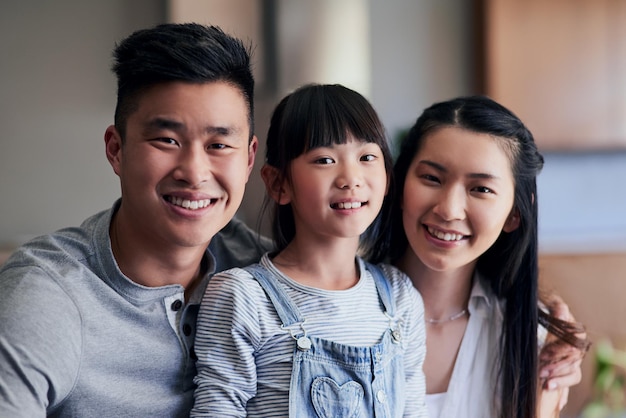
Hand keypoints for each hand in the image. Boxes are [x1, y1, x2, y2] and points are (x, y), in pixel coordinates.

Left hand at [538, 293, 587, 409]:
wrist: (544, 322)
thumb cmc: (548, 314)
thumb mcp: (551, 307)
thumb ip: (557, 309)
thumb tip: (560, 312)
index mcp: (574, 332)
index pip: (573, 344)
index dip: (559, 349)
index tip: (544, 354)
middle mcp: (576, 347)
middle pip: (573, 360)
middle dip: (556, 366)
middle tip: (541, 371)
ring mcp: (573, 360)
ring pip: (573, 372)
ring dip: (559, 378)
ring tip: (545, 383)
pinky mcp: (568, 370)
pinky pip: (570, 380)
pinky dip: (562, 388)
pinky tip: (553, 394)